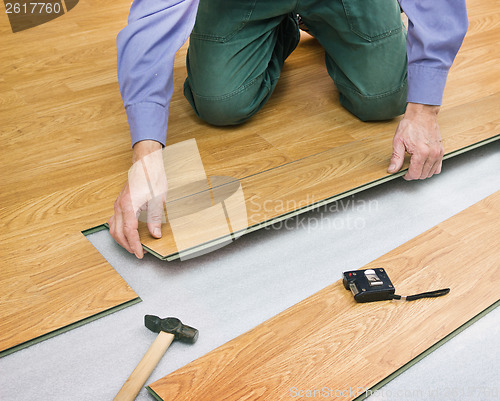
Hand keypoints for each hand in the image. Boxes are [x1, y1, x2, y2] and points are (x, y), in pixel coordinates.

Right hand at [109, 140, 166, 257]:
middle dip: (127, 246)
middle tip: (138, 253)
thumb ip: (155, 218)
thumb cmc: (152, 177)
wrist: (146, 162)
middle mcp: (120, 206)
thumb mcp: (158, 199)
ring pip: (113, 228)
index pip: (129, 232)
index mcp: (129, 206)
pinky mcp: (119, 203)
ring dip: (122, 240)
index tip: (140, 254)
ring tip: (133, 246)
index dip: (135, 245)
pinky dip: (119, 231)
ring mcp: (117, 204)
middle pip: (118, 233)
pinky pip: (114, 221)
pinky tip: (127, 234)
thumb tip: (155, 234)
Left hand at [388, 103, 443, 179]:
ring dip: (422, 172)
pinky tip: (423, 164)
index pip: (415, 174)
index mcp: (421, 153)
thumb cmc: (410, 125)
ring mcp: (438, 153)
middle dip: (414, 174)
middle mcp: (432, 154)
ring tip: (414, 165)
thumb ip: (396, 158)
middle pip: (423, 175)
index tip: (403, 173)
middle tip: (407, 168)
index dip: (407, 176)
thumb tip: (392, 170)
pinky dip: (431, 168)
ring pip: (431, 172)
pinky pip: (438, 166)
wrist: (422, 114)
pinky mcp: (442, 151)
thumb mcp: (398, 142)